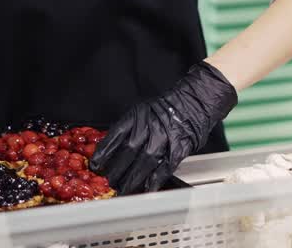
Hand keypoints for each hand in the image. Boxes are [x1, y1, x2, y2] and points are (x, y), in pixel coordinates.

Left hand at [90, 62, 236, 194]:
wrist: (195, 101)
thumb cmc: (167, 107)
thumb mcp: (142, 110)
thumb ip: (129, 128)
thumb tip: (113, 147)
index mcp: (136, 116)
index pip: (115, 137)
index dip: (104, 153)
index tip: (96, 165)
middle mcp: (147, 128)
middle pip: (127, 153)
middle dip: (116, 170)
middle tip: (109, 181)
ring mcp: (163, 140)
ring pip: (143, 163)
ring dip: (132, 179)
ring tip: (123, 189)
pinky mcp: (177, 150)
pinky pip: (163, 168)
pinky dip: (154, 181)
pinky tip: (146, 190)